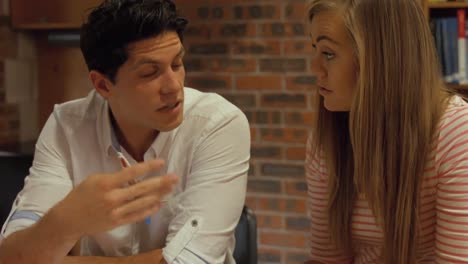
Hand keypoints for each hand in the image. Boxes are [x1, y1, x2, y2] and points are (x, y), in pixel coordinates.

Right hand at [53, 159, 177, 237]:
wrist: (69, 219)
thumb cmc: (81, 195)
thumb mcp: (94, 179)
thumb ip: (114, 177)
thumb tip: (133, 174)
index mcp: (106, 183)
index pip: (132, 173)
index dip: (148, 167)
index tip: (162, 162)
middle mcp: (113, 198)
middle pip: (142, 189)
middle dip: (161, 182)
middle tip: (175, 177)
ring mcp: (117, 212)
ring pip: (143, 202)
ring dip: (159, 195)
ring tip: (171, 189)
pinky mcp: (118, 222)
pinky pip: (138, 216)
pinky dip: (150, 210)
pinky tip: (160, 203)